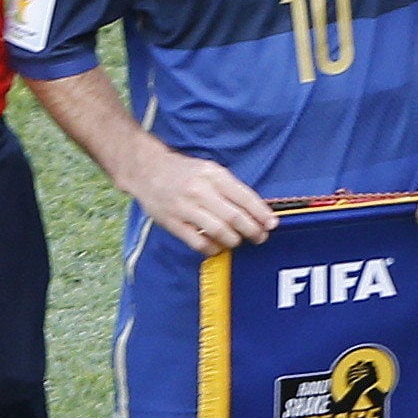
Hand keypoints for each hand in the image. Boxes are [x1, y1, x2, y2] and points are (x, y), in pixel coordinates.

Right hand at [117, 141, 276, 254]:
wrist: (146, 170)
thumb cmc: (182, 171)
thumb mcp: (209, 170)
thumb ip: (230, 187)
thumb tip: (255, 209)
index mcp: (212, 175)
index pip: (244, 197)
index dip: (261, 213)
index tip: (271, 224)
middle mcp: (199, 190)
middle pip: (234, 217)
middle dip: (252, 230)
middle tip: (260, 237)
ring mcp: (185, 207)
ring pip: (219, 231)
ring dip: (234, 240)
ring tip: (238, 241)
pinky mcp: (172, 222)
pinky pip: (198, 241)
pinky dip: (212, 247)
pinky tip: (217, 246)